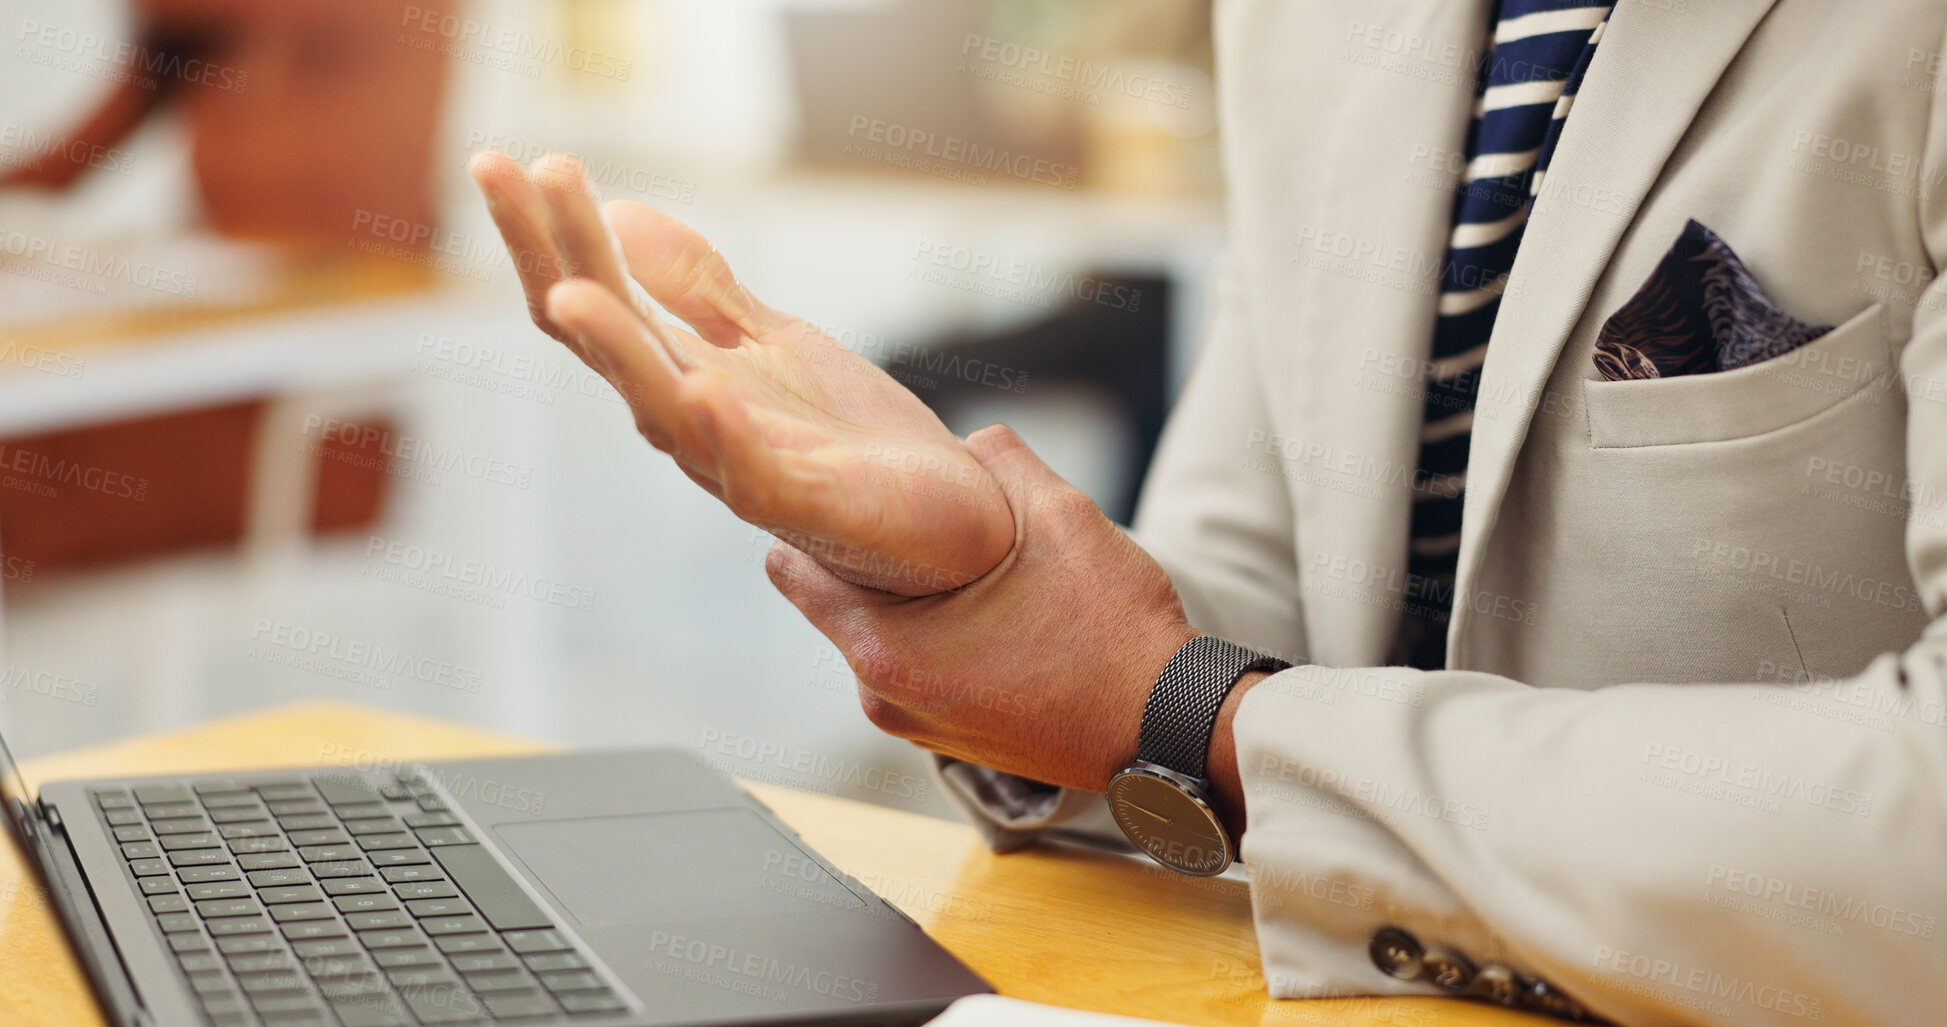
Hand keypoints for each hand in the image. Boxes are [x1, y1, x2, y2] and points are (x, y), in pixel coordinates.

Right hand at [468, 151, 1014, 594]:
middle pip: (601, 342)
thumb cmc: (850, 438)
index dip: (546, 235)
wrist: (950, 521)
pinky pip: (752, 474)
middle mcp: (691, 422)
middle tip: (501, 175)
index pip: (593, 300)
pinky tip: (706, 389)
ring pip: (658, 411)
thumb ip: (700, 290)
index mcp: (680, 376)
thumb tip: (622, 211)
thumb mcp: (773, 339)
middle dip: (552, 259)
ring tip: (575, 289)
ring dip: (618, 349)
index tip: (503, 161)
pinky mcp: (801, 505)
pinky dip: (726, 434)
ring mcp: (739, 466)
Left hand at [765, 423, 1202, 792]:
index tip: (852, 490)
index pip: (789, 567)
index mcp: (885, 645)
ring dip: (910, 596)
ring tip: (973, 566)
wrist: (1166, 730)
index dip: (813, 517)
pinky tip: (994, 611)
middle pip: (834, 598)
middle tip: (925, 519)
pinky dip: (938, 633)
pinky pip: (915, 665)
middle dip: (869, 554)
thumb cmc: (1114, 635)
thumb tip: (968, 440)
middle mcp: (881, 695)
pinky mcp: (946, 736)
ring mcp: (912, 723)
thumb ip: (999, 458)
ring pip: (878, 631)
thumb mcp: (1062, 515)